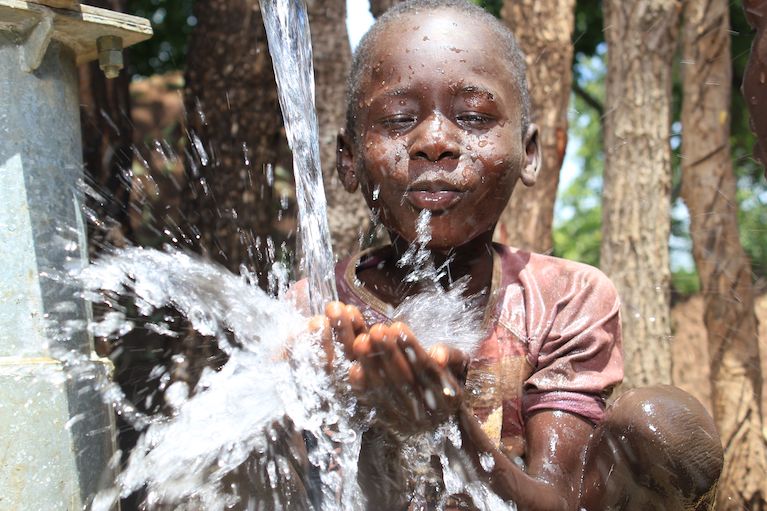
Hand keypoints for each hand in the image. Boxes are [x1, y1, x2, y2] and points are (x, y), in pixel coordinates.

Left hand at [348, 323, 467, 434]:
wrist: (439, 415)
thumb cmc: (448, 377)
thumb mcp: (459, 365)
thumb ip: (450, 356)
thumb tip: (437, 355)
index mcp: (449, 397)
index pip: (427, 370)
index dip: (412, 348)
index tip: (397, 327)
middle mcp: (428, 413)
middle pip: (405, 380)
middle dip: (388, 354)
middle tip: (376, 330)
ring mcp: (406, 420)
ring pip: (387, 391)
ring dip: (372, 366)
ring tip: (362, 341)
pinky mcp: (387, 422)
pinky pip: (372, 403)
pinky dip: (362, 386)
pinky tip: (353, 368)